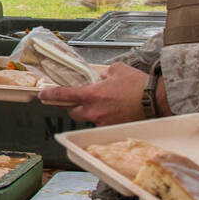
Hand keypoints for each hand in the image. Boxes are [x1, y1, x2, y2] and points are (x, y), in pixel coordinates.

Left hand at [38, 63, 152, 124]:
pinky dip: (105, 118)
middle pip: (73, 112)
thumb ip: (104, 74)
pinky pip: (102, 124)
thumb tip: (101, 77)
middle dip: (75, 106)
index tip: (42, 94)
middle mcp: (93, 111)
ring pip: (89, 119)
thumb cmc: (138, 84)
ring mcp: (102, 122)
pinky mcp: (112, 129)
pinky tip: (116, 111)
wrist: (156, 100)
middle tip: (83, 100)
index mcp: (91, 94)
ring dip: (92, 112)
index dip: (50, 94)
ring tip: (107, 105)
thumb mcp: (117, 70)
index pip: (63, 95)